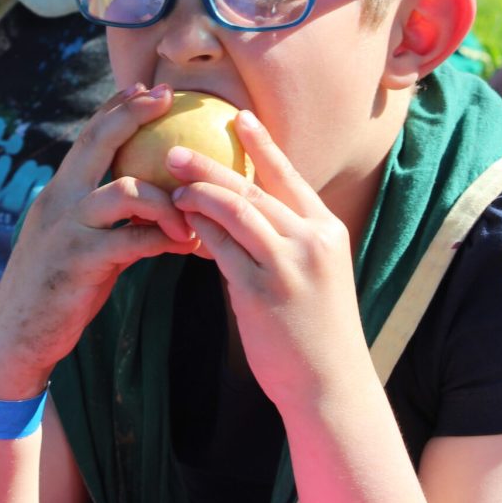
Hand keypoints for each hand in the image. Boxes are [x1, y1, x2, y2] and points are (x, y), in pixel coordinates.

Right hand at [0, 84, 200, 399]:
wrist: (14, 339)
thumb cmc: (53, 290)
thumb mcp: (72, 240)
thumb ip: (100, 216)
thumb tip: (145, 198)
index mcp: (58, 192)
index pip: (87, 136)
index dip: (115, 107)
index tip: (143, 86)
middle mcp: (59, 201)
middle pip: (98, 141)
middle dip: (133, 114)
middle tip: (165, 98)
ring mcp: (68, 229)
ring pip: (126, 191)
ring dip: (167, 201)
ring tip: (192, 217)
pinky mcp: (80, 262)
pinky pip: (134, 241)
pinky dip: (166, 240)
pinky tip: (189, 246)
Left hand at [167, 111, 369, 413]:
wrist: (330, 386)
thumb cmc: (317, 329)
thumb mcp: (316, 274)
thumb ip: (287, 239)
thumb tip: (244, 209)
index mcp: (327, 230)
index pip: (289, 175)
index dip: (262, 143)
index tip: (238, 116)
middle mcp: (311, 240)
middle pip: (253, 187)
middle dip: (211, 163)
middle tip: (176, 148)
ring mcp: (287, 264)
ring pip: (235, 208)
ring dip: (199, 191)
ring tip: (171, 181)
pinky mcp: (261, 290)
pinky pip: (221, 247)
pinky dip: (198, 229)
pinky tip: (179, 221)